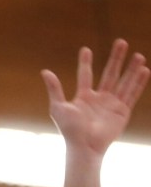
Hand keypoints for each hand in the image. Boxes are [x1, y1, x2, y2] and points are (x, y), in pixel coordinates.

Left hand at [41, 39, 149, 155]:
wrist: (84, 145)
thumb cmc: (69, 129)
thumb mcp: (58, 107)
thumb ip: (54, 89)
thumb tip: (45, 71)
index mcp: (83, 97)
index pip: (86, 76)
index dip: (85, 63)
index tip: (85, 49)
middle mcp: (99, 99)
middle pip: (109, 74)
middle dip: (116, 58)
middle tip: (121, 41)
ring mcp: (112, 104)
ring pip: (124, 82)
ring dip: (131, 69)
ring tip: (138, 55)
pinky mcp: (122, 111)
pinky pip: (132, 94)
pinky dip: (138, 83)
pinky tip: (144, 70)